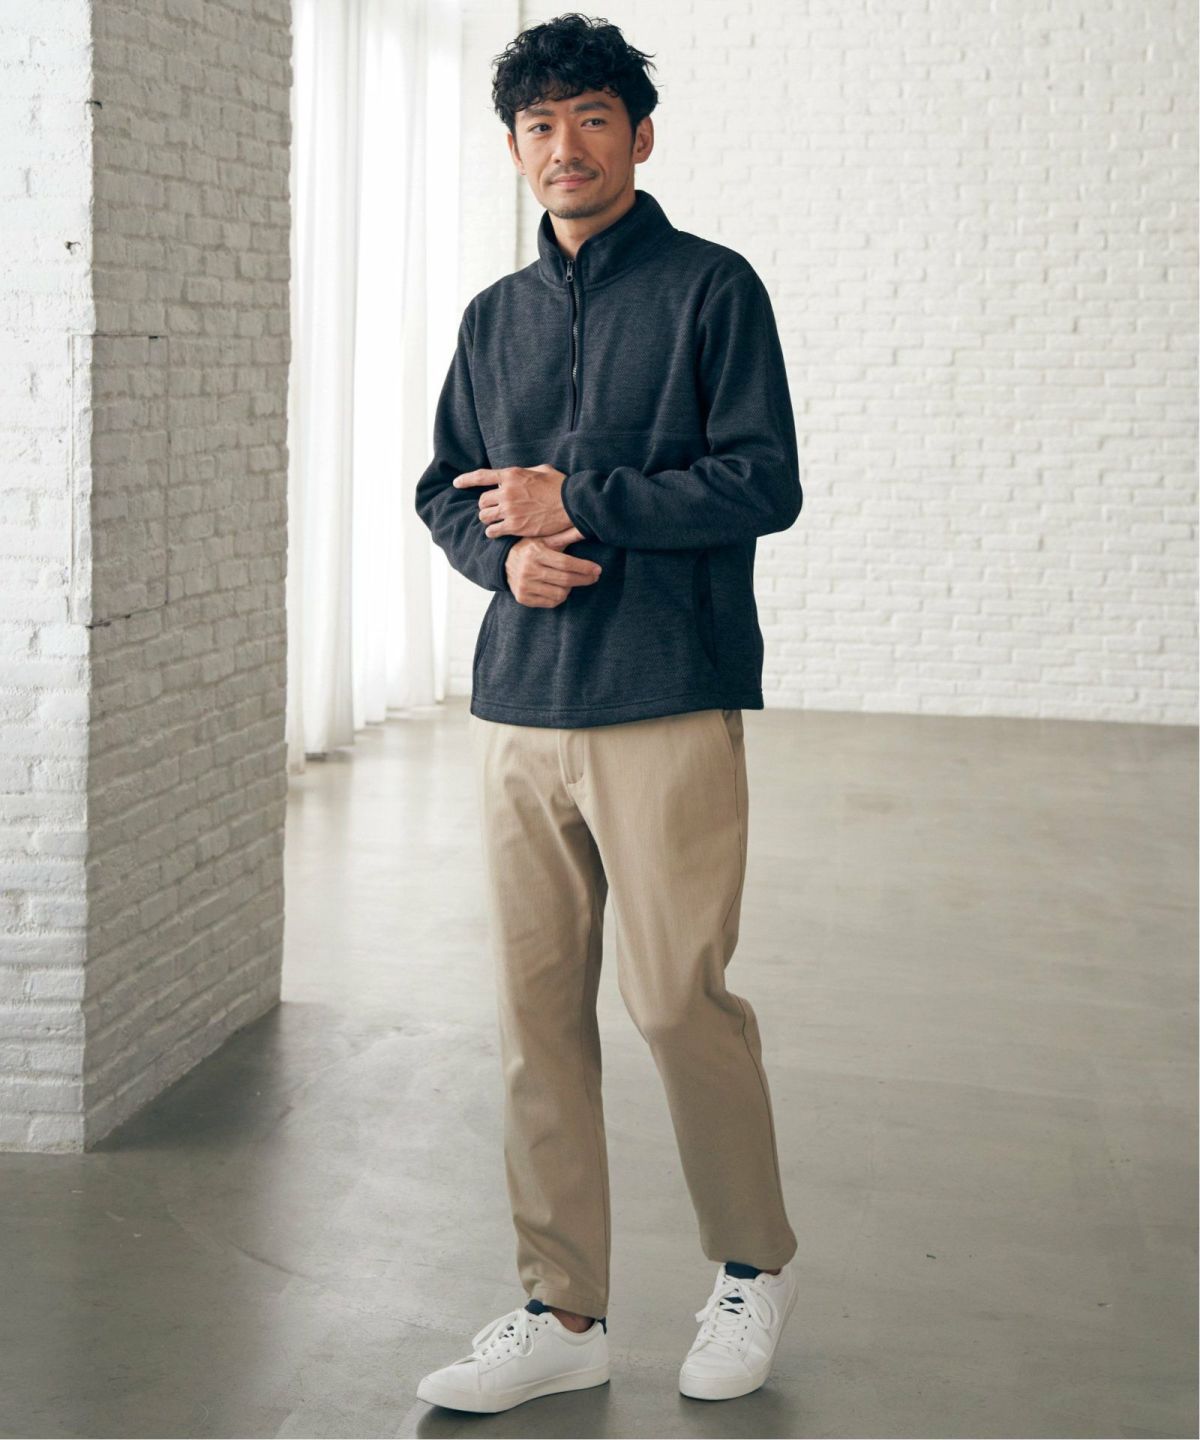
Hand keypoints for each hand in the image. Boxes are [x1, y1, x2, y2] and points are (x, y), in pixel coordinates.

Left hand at [452, 463, 569, 537]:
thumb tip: (522, 474)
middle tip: (493, 510)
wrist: (571, 503)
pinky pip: (493, 531)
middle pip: (482, 501)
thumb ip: (526, 472)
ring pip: (484, 517)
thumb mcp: (542, 470)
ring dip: (488, 520)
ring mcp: (509, 509)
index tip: (456, 483)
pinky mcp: (515, 526)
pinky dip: (493, 532)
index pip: (481, 476)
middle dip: (486, 506)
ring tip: (496, 522)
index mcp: (511, 474)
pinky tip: (497, 532)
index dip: (466, 480)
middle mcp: (506, 491)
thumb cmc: (560, 485)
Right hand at [505, 529, 601, 607]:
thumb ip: (566, 536)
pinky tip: (559, 588)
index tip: (598, 570)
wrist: (504, 562)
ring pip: (560, 593)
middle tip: (594, 577)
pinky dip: (559, 597)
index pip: (566, 564)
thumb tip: (585, 528)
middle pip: (565, 580)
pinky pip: (551, 602)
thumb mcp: (546, 539)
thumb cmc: (531, 548)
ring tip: (570, 581)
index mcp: (535, 553)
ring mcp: (524, 586)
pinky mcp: (522, 598)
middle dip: (584, 579)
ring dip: (570, 588)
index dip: (584, 568)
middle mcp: (528, 570)